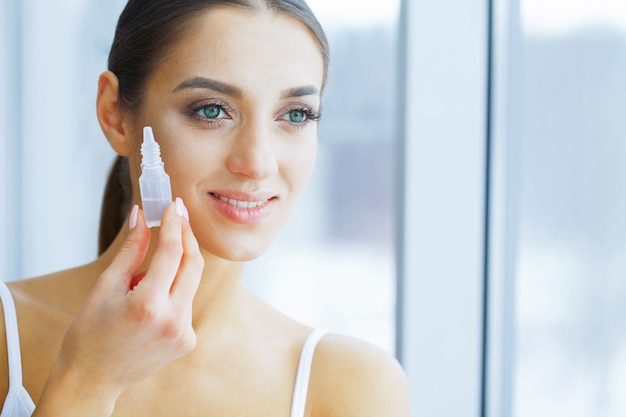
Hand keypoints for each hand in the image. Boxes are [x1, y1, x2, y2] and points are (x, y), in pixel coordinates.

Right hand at [34, 197, 203, 415]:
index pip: (172, 252)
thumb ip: (130, 250)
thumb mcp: (105, 287)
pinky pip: (186, 303)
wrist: (93, 379)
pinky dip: (171, 293)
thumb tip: (142, 216)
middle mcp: (173, 320)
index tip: (174, 205)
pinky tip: (146, 308)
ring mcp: (184, 333)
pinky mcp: (188, 341)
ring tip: (139, 284)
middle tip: (176, 215)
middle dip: (186, 236)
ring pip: (189, 283)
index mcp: (148, 305)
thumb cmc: (90, 333)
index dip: (175, 224)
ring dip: (173, 270)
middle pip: (193, 264)